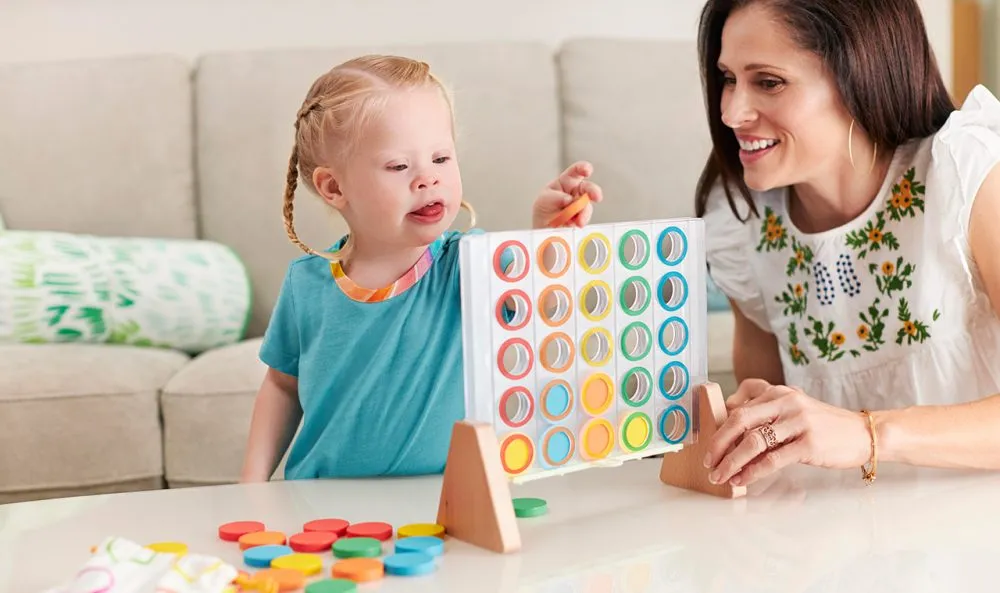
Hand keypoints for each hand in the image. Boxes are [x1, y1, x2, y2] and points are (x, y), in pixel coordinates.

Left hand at [533, 161, 602, 227]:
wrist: (543, 227)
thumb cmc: (544, 208)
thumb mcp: (544, 199)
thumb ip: (554, 197)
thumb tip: (568, 199)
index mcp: (567, 181)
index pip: (576, 171)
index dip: (583, 168)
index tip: (587, 171)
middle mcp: (577, 191)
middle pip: (588, 188)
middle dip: (593, 191)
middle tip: (596, 197)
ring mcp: (581, 205)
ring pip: (588, 206)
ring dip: (584, 213)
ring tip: (578, 221)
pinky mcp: (582, 217)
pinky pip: (585, 218)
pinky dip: (581, 221)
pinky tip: (574, 224)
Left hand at [703, 379, 872, 486]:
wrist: (863, 433)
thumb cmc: (823, 425)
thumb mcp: (793, 409)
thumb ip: (765, 411)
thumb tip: (731, 426)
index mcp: (779, 393)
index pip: (739, 407)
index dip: (719, 427)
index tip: (708, 445)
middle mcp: (786, 403)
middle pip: (740, 421)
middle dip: (718, 444)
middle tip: (707, 462)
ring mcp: (798, 423)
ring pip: (753, 442)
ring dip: (731, 462)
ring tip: (721, 476)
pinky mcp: (809, 444)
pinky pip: (772, 459)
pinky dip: (753, 472)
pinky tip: (742, 480)